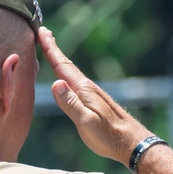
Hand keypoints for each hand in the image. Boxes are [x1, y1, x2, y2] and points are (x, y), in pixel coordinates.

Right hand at [38, 27, 154, 164]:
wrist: (131, 143)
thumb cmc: (108, 136)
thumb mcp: (85, 122)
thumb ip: (70, 104)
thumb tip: (55, 83)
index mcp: (83, 90)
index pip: (62, 66)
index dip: (50, 49)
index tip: (41, 31)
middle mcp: (88, 88)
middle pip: (67, 65)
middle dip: (54, 49)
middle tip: (44, 32)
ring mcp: (93, 94)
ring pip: (72, 73)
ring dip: (60, 60)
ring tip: (52, 51)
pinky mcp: (96, 101)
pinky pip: (76, 82)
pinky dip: (68, 74)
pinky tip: (68, 79)